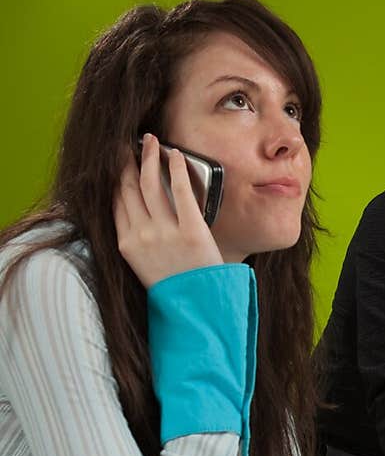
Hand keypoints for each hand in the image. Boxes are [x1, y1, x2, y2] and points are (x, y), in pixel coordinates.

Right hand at [113, 132, 222, 287]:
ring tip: (151, 142)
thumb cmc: (176, 292)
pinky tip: (175, 154)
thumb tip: (141, 216)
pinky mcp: (191, 232)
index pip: (116, 202)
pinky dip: (176, 168)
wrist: (197, 313)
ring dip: (149, 157)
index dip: (117, 178)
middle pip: (129, 188)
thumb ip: (140, 244)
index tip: (120, 163)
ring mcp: (165, 234)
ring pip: (150, 184)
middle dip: (128, 162)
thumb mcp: (146, 269)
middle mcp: (141, 236)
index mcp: (127, 246)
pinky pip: (181, 191)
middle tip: (130, 144)